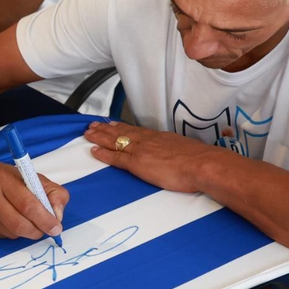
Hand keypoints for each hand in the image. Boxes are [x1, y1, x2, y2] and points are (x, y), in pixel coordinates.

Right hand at [0, 159, 66, 239]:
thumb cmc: (4, 176)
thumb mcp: (31, 176)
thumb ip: (53, 192)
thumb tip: (57, 216)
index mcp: (3, 179)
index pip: (27, 205)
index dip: (45, 219)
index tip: (56, 227)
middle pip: (18, 224)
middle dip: (37, 230)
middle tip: (45, 229)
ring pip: (10, 233)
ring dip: (24, 231)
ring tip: (22, 217)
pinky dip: (10, 232)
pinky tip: (6, 219)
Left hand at [84, 121, 218, 193]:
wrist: (201, 164)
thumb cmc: (199, 160)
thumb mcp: (186, 150)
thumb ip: (176, 151)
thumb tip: (178, 155)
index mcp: (159, 137)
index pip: (135, 130)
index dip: (121, 127)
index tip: (111, 123)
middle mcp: (147, 140)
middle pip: (121, 132)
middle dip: (105, 129)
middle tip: (92, 125)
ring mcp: (140, 151)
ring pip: (114, 141)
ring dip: (99, 137)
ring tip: (87, 133)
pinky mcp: (137, 164)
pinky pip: (116, 157)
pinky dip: (103, 154)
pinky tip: (94, 151)